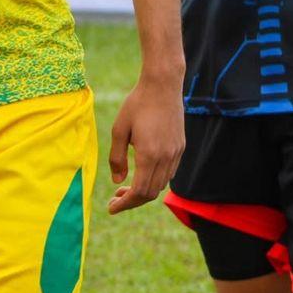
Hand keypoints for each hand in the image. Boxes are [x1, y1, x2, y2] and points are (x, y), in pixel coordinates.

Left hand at [107, 72, 184, 215]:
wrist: (163, 84)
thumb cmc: (137, 103)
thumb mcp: (119, 129)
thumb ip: (117, 158)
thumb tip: (117, 181)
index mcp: (149, 154)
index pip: (139, 191)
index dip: (125, 204)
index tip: (111, 207)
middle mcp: (166, 157)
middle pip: (151, 193)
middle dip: (132, 201)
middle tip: (115, 198)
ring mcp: (176, 153)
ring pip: (161, 184)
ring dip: (144, 191)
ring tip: (127, 186)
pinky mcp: (181, 147)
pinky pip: (169, 172)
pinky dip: (155, 179)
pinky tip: (144, 172)